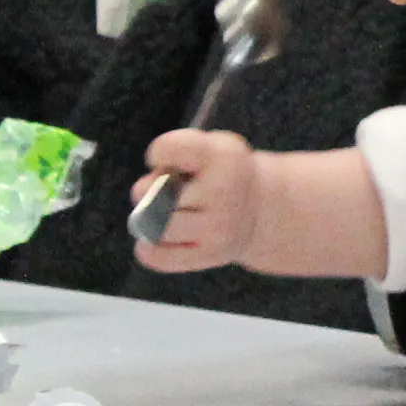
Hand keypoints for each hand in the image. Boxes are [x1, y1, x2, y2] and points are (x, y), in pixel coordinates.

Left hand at [133, 127, 259, 272]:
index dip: (158, 154)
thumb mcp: (210, 146)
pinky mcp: (210, 256)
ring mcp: (218, 228)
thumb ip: (175, 155)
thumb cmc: (220, 172)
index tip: (168, 158)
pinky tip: (154, 239)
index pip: (166, 149)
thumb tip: (145, 194)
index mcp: (223, 157)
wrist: (259, 210)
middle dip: (148, 189)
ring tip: (161, 214)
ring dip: (148, 220)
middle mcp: (223, 192)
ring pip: (156, 227)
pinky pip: (160, 258)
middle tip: (165, 190)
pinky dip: (148, 249)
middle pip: (154, 192)